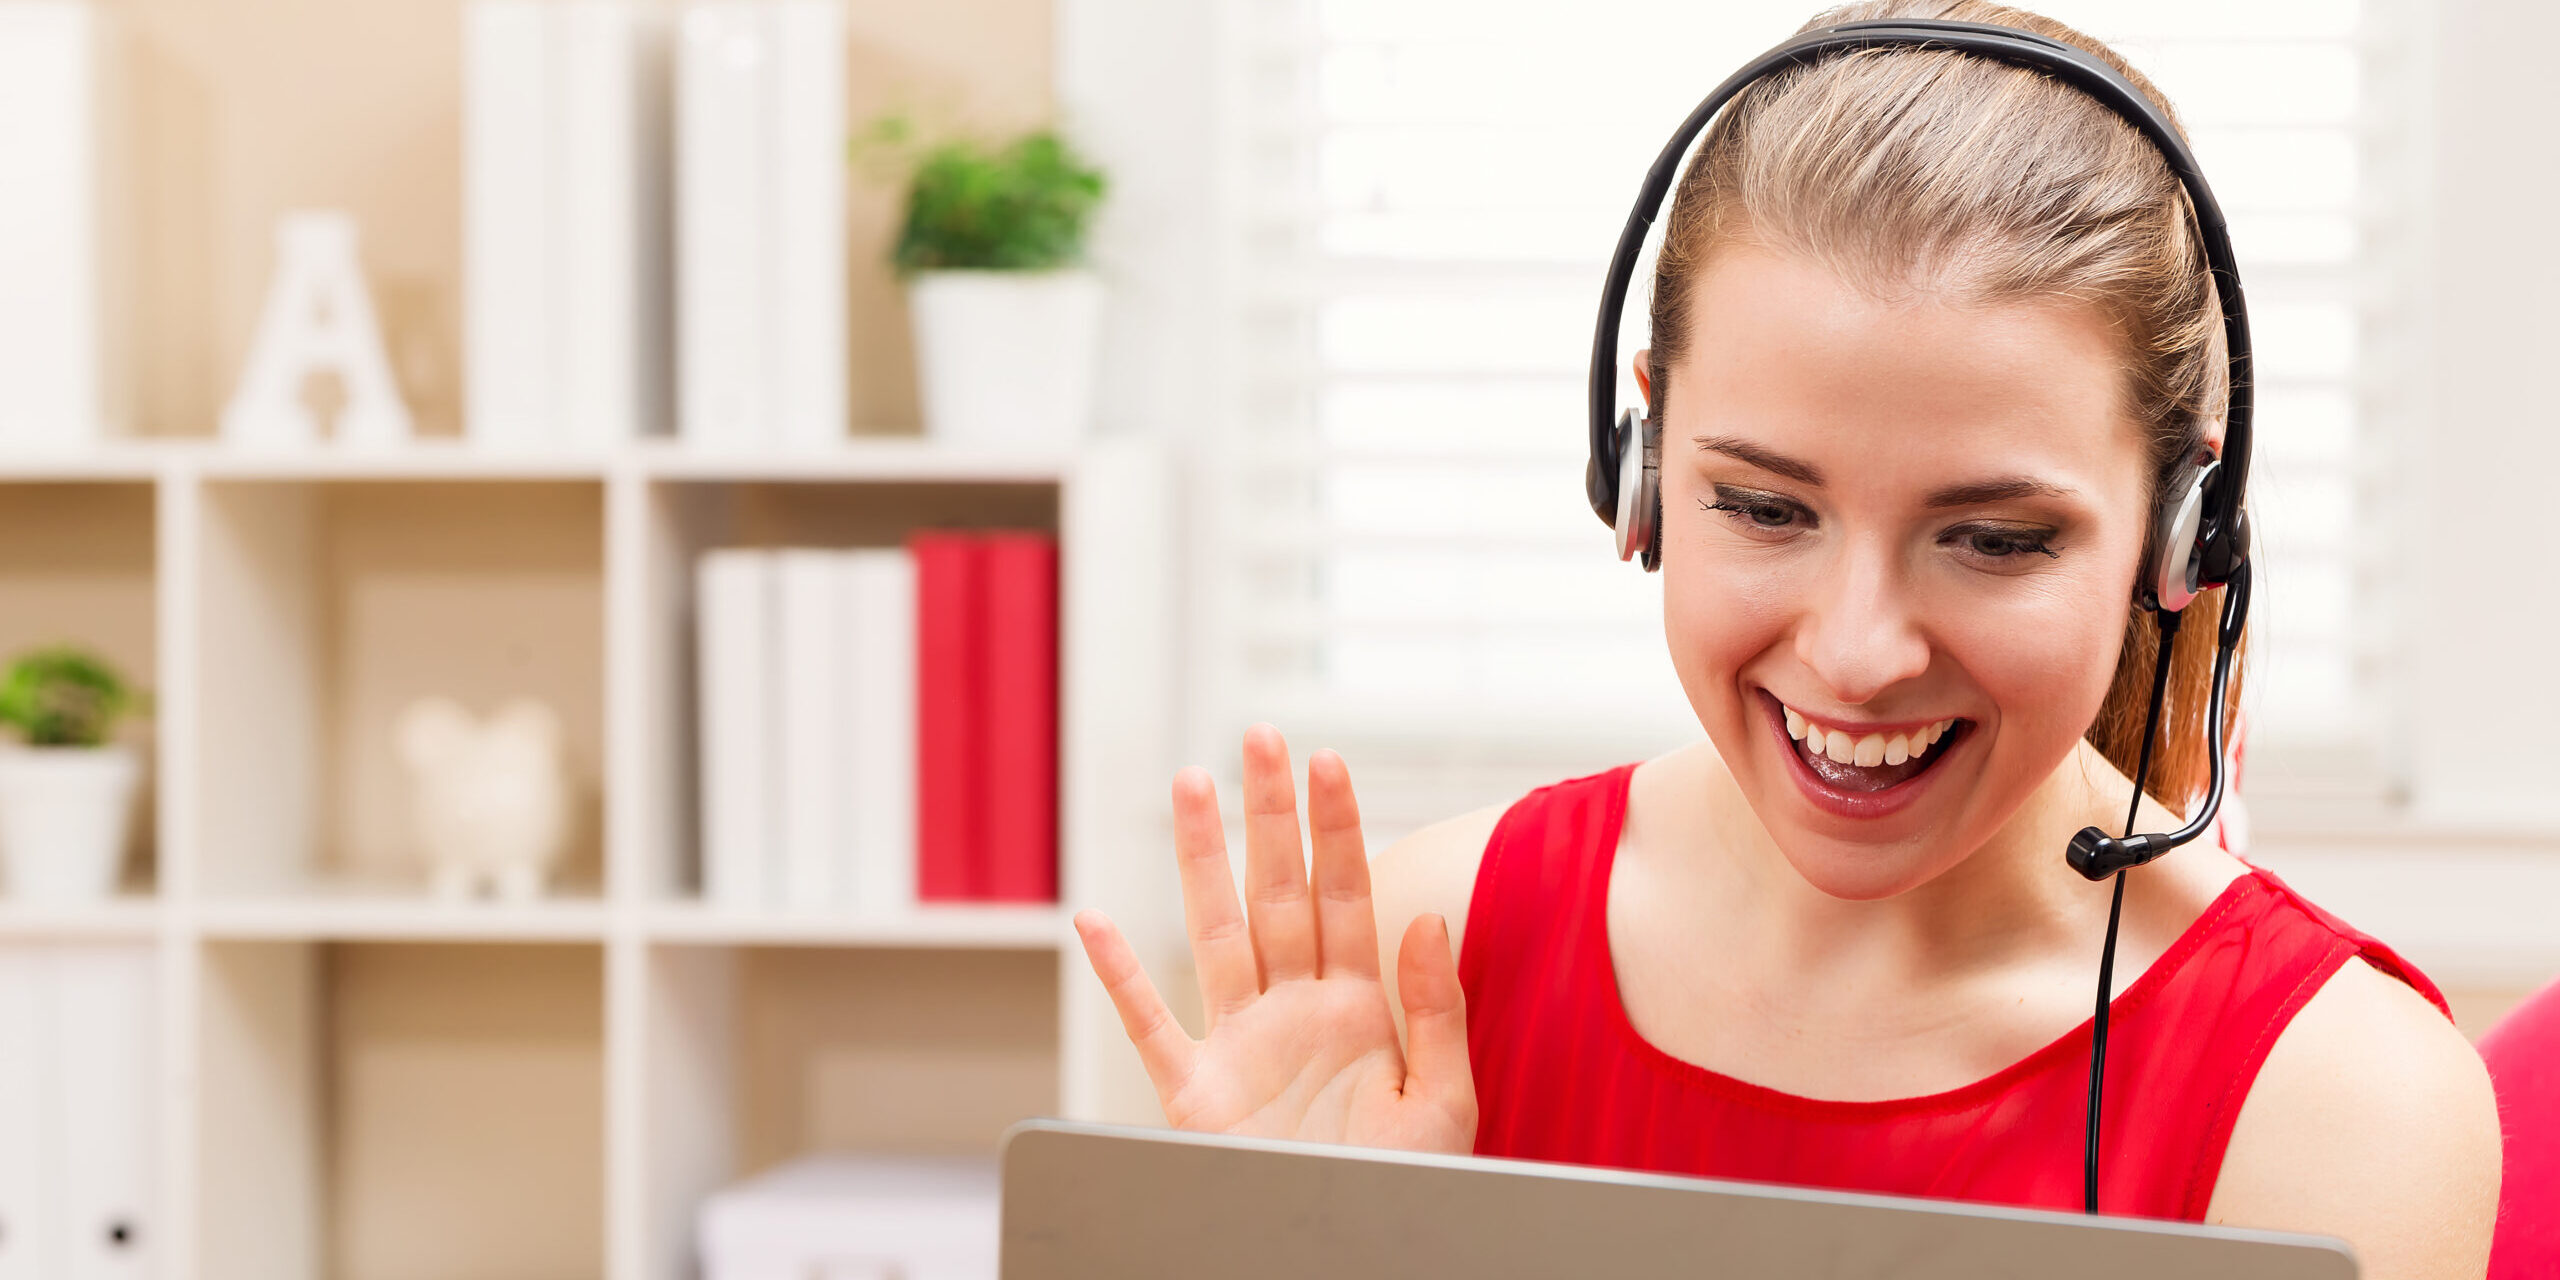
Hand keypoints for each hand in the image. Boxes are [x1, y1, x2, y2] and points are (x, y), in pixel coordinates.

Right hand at [1073, 724, 1476, 1153]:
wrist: (1358, 1249)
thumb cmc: (1409, 1188)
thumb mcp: (1444, 1101)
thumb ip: (1435, 1009)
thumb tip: (1428, 915)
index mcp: (1358, 1009)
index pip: (1347, 897)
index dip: (1336, 828)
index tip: (1326, 759)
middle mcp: (1294, 1012)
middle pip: (1278, 893)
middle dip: (1268, 817)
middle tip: (1259, 738)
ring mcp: (1240, 1047)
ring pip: (1216, 933)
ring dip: (1202, 861)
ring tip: (1190, 784)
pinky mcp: (1195, 1096)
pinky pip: (1150, 1026)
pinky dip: (1119, 977)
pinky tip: (1095, 922)